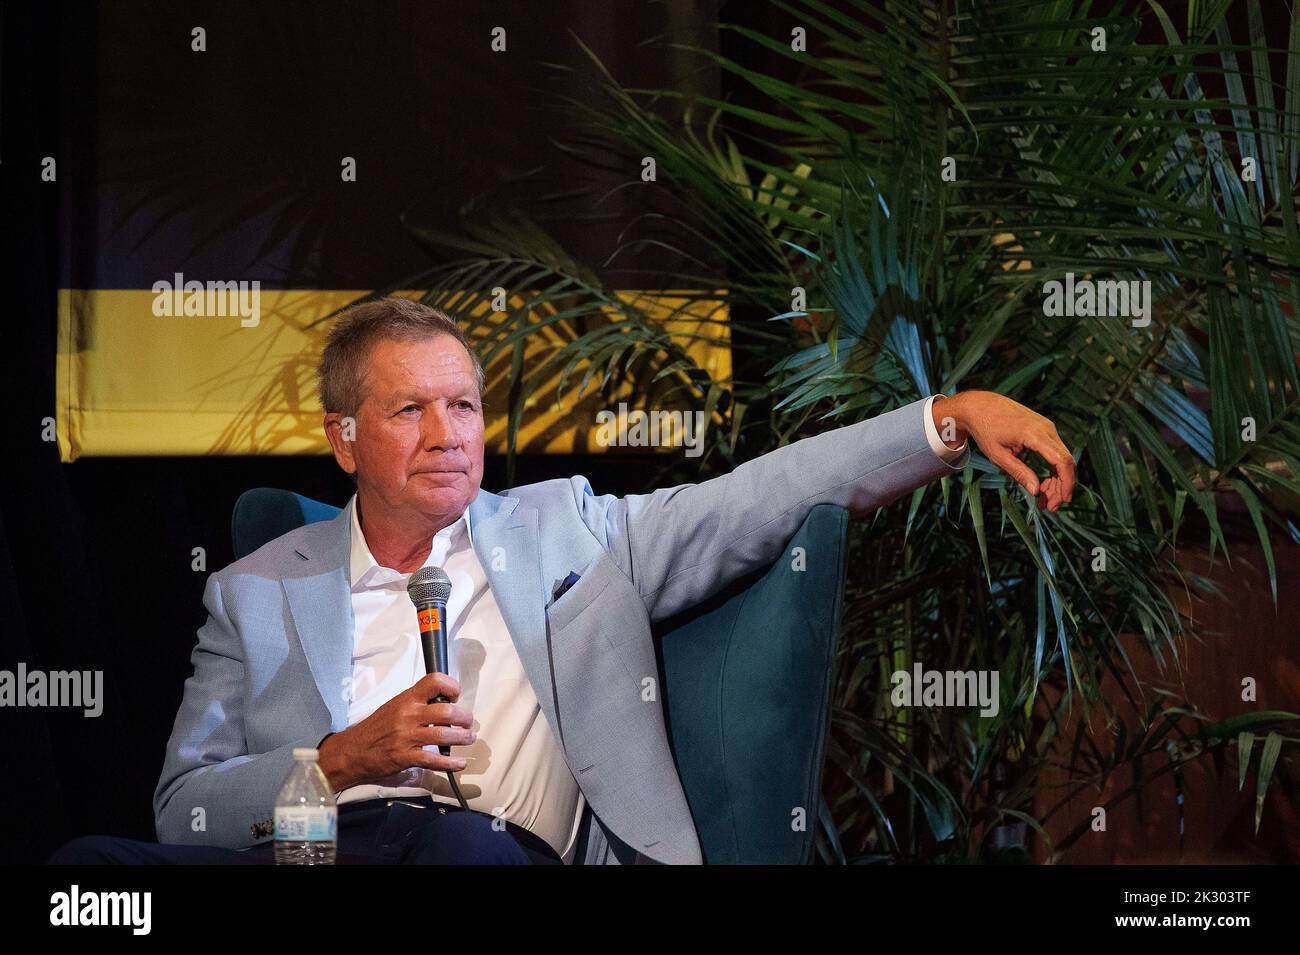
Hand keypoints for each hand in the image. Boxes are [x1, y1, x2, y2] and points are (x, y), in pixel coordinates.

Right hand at [317, 672, 474, 790]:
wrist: (352, 751)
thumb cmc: (375, 728)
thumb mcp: (395, 706)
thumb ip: (417, 702)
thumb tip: (443, 701)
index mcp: (407, 699)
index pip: (434, 682)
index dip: (452, 687)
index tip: (456, 696)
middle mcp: (408, 715)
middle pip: (447, 711)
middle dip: (465, 718)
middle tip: (468, 722)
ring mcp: (407, 737)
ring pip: (444, 735)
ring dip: (463, 738)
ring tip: (468, 738)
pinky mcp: (405, 757)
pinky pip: (434, 760)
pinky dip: (451, 763)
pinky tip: (459, 762)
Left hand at [932, 391, 1074, 511]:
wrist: (980, 405)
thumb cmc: (986, 430)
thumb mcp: (998, 455)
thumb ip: (1018, 472)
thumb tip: (1035, 491)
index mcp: (1035, 434)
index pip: (1062, 461)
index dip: (1066, 484)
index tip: (1060, 502)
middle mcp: (1046, 428)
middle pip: (1066, 462)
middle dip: (1061, 487)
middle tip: (1048, 507)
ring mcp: (1047, 427)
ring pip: (1063, 458)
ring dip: (1057, 480)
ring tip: (1042, 499)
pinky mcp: (1045, 428)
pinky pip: (1056, 451)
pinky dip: (1053, 469)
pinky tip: (1043, 484)